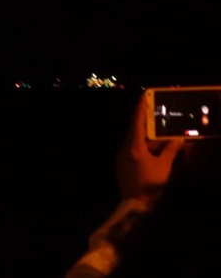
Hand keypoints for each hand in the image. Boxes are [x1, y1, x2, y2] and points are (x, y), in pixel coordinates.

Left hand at [116, 93, 183, 207]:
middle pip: (136, 130)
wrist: (135, 206)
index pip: (137, 122)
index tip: (144, 95)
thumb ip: (171, 151)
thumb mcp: (164, 167)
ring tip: (160, 130)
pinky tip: (155, 148)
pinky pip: (134, 150)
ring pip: (136, 141)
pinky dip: (145, 146)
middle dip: (147, 121)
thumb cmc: (150, 185)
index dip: (141, 108)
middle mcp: (125, 148)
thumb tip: (179, 139)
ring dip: (148, 136)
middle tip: (156, 111)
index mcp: (133, 146)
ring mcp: (122, 157)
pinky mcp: (123, 165)